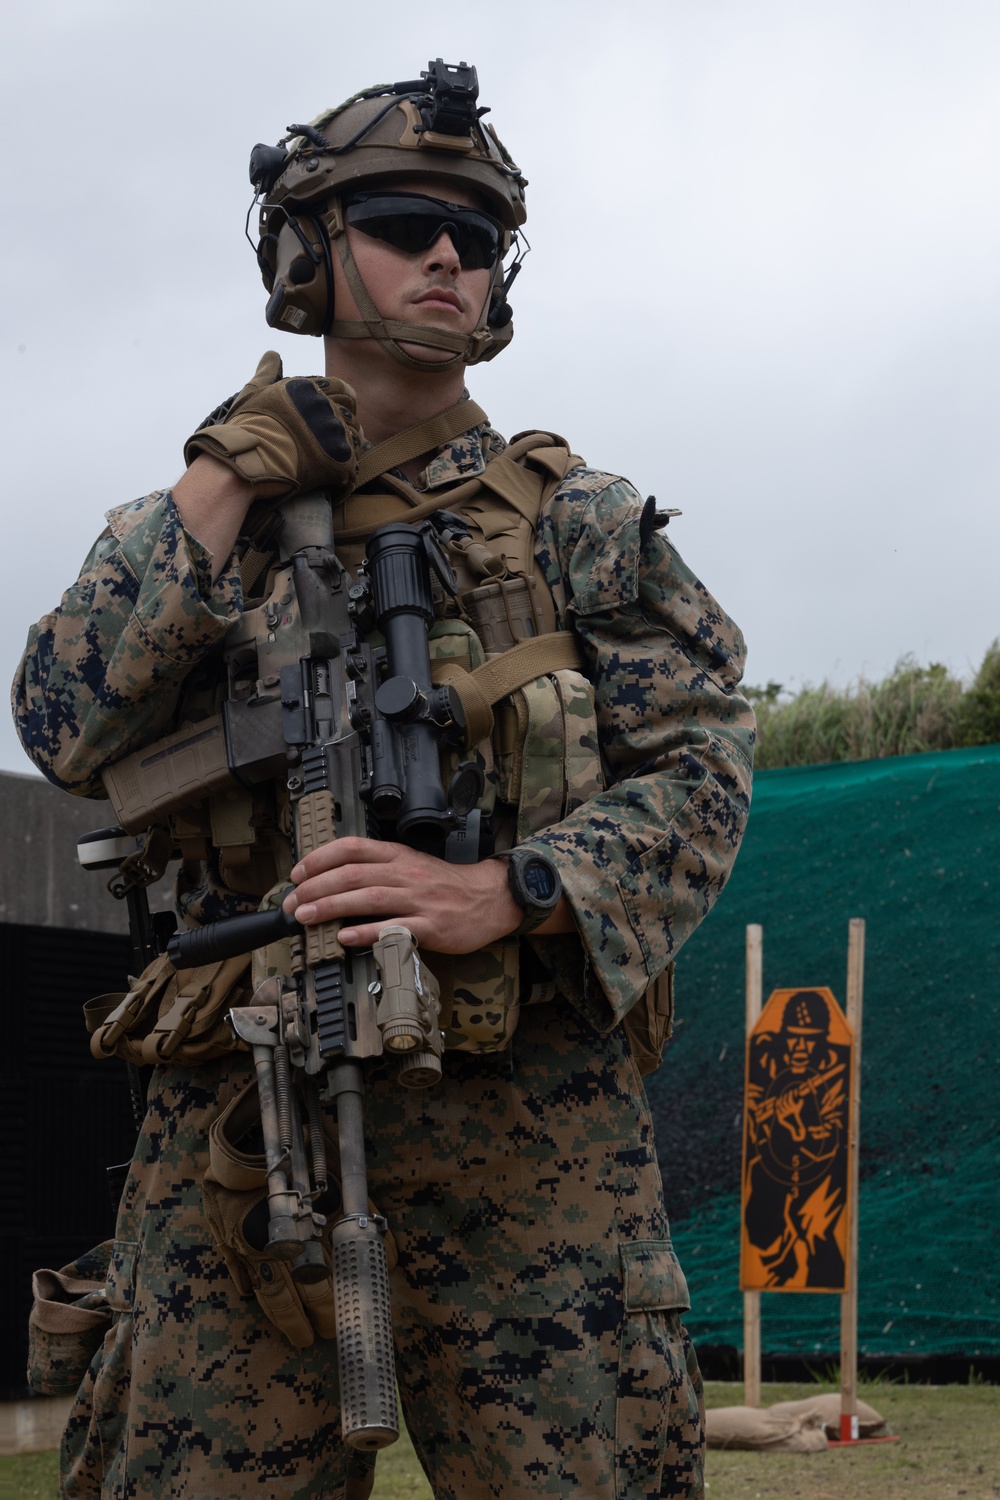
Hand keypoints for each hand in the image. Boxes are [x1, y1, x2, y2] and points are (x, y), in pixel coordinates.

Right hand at [183, 351, 361, 501]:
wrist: (248, 460)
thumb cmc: (247, 427)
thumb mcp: (254, 392)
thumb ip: (267, 372)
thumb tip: (272, 354)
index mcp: (309, 389)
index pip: (340, 388)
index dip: (337, 400)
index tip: (327, 413)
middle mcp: (326, 406)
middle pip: (351, 411)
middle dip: (344, 421)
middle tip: (331, 436)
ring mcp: (334, 432)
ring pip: (355, 436)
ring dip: (347, 444)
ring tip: (332, 455)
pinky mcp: (340, 459)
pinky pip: (354, 462)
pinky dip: (346, 468)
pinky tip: (334, 472)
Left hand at [282, 837, 523, 953]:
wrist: (490, 898)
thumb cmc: (447, 885)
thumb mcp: (412, 865)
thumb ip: (379, 869)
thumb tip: (335, 879)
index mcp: (399, 856)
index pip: (352, 848)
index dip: (320, 858)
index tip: (297, 873)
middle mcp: (405, 874)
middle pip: (353, 874)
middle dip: (316, 887)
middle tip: (292, 902)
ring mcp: (418, 900)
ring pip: (368, 898)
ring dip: (331, 907)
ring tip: (306, 917)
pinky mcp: (431, 926)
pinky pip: (394, 928)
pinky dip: (366, 933)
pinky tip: (345, 938)